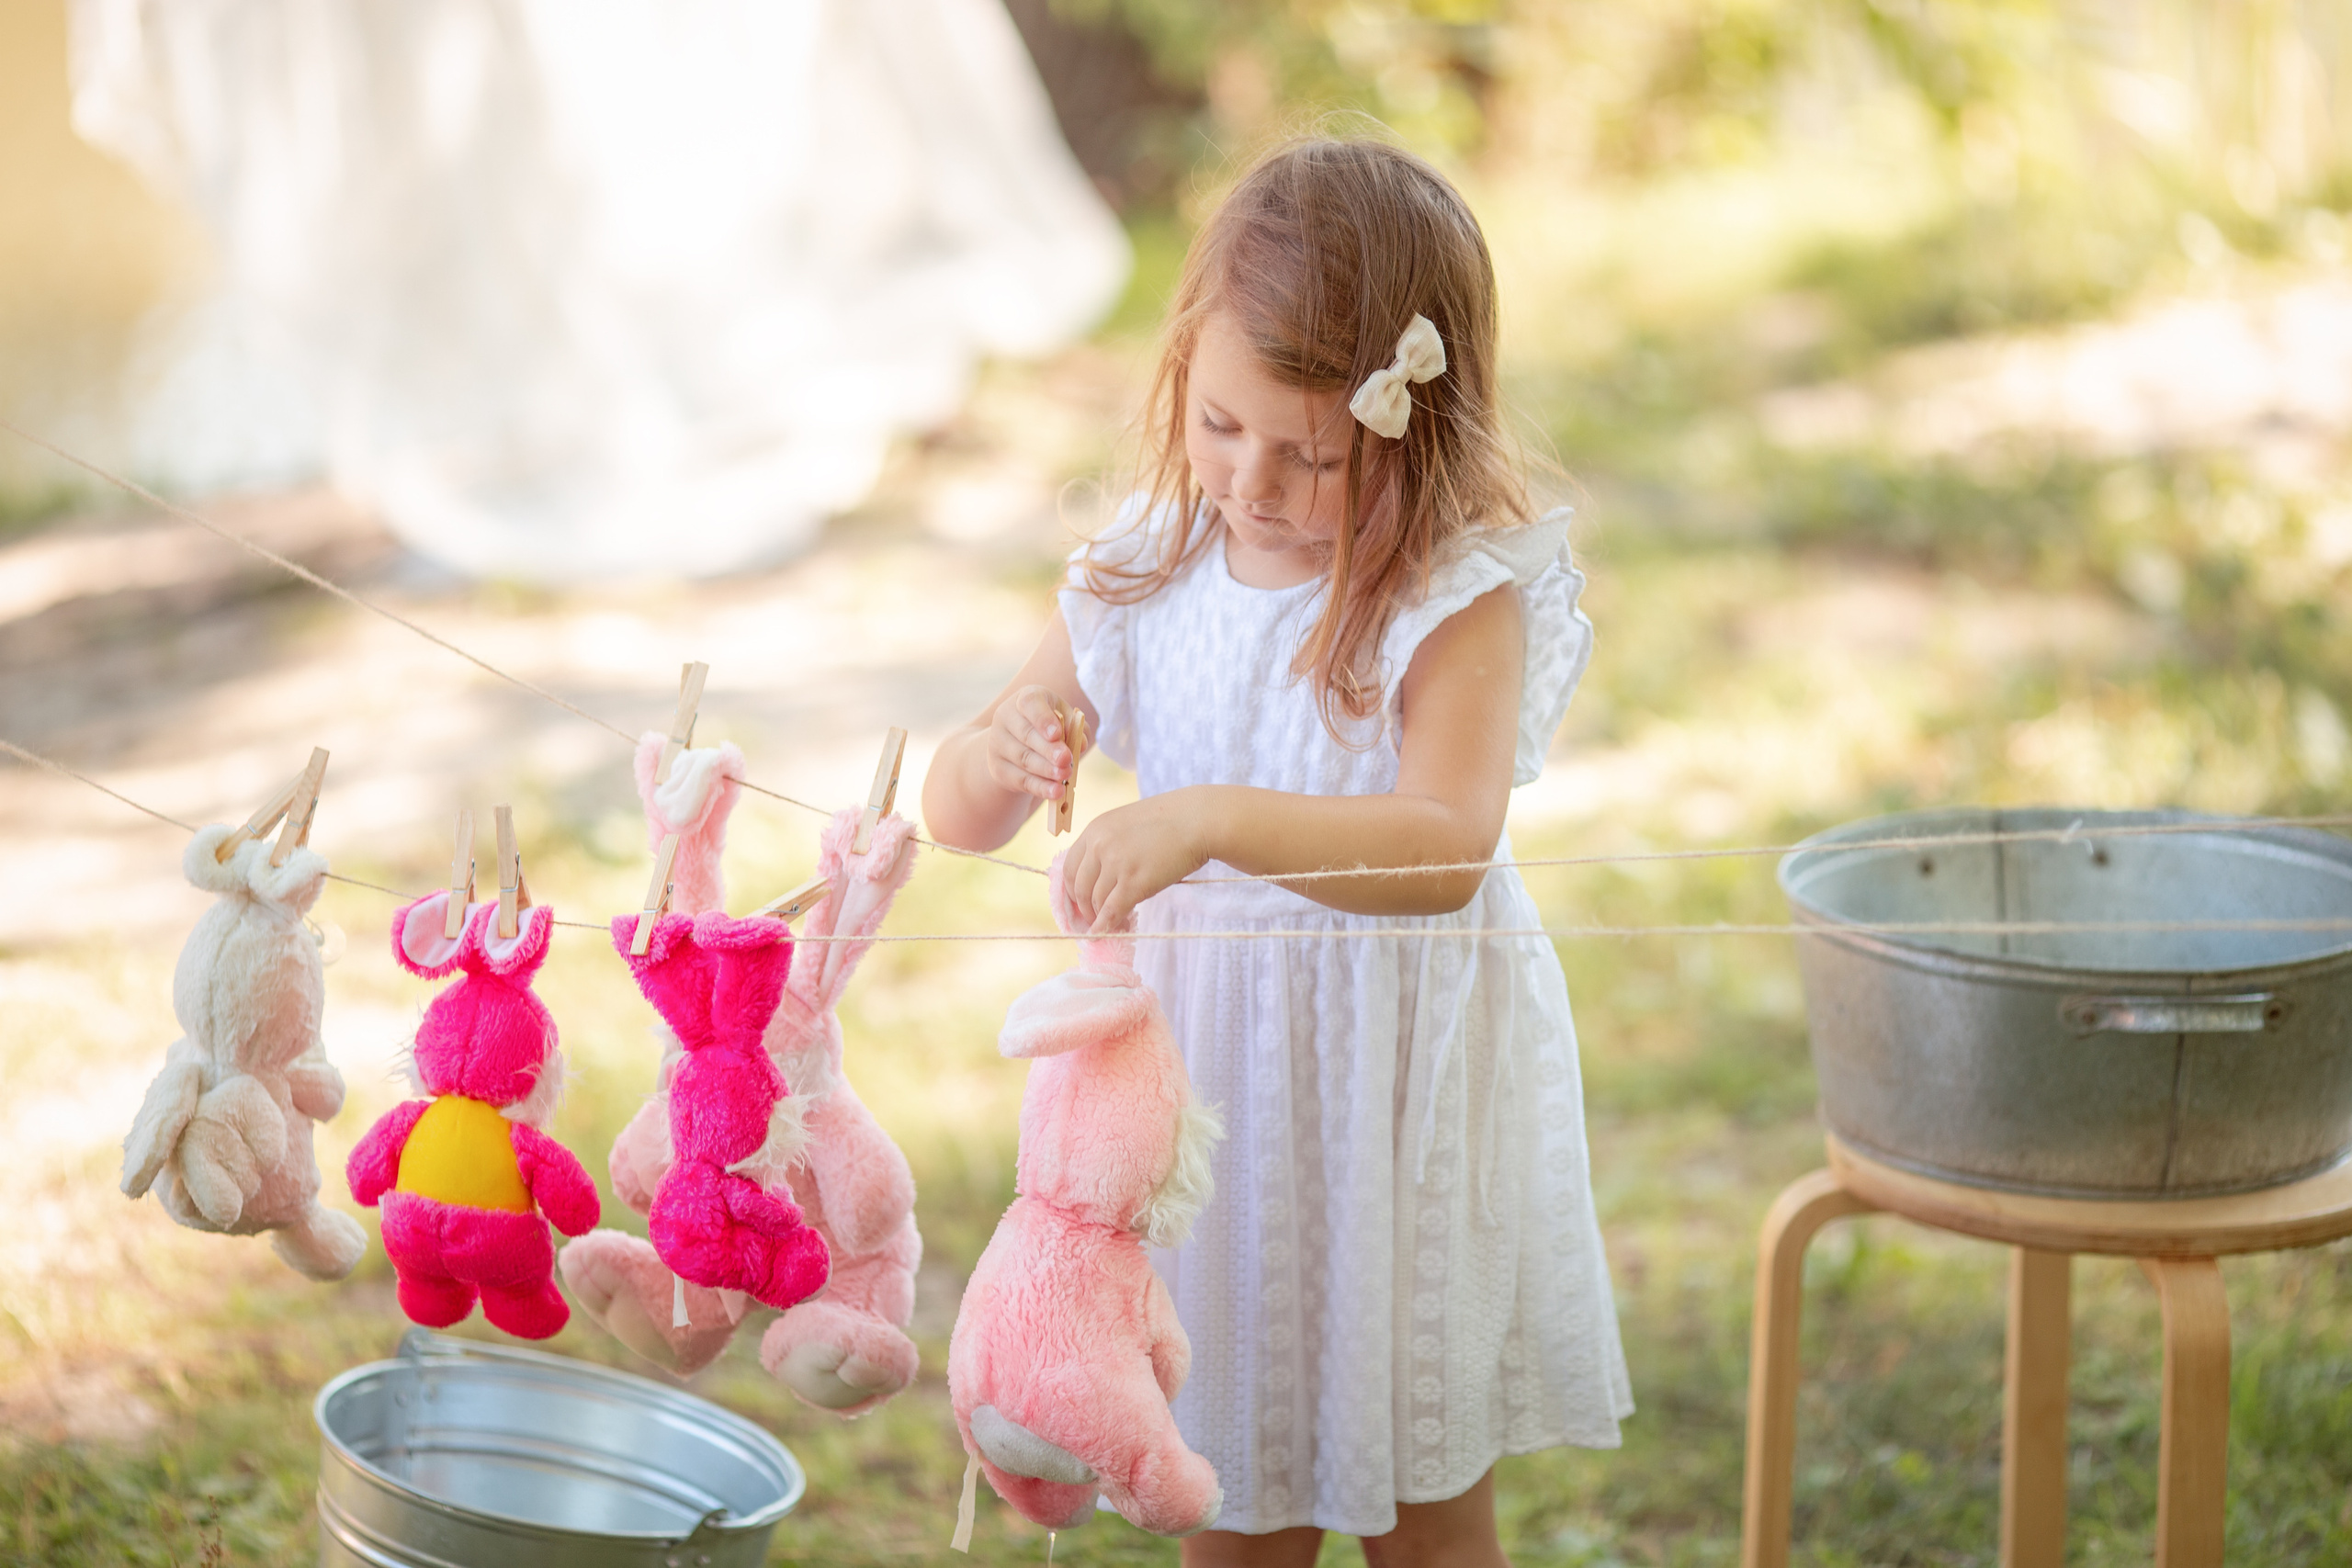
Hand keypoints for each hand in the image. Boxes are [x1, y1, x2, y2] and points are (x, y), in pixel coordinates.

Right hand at [987, 685, 1074, 804]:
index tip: (1056, 734)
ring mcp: (998, 743)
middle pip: (1026, 735)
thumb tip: (1081, 745)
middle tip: (1066, 760)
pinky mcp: (998, 768)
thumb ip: (1075, 727)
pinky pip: (1020, 779)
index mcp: (1025, 699)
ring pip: (1023, 759)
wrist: (1017, 741)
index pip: (1029, 703)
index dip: (1043, 719)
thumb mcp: (1063, 718)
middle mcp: (1006, 717)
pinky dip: (1040, 787)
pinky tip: (1056, 792)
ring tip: (1064, 776)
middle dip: (1048, 749)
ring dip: (1046, 770)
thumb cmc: (1048, 725)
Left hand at [1064, 790, 1212, 934]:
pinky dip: (1105, 926)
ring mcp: (1116, 864)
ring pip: (1096, 902)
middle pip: (1079, 888)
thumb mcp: (1126, 824)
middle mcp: (1099, 846)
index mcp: (1095, 829)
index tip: (1078, 902)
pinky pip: (1111, 911)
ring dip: (1099, 918)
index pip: (1069, 867)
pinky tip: (1105, 934)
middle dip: (1084, 909)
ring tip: (1110, 925)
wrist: (1198, 820)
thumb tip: (1098, 878)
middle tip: (1092, 919)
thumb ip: (1108, 845)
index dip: (1071, 890)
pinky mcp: (1134, 882)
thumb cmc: (1169, 821)